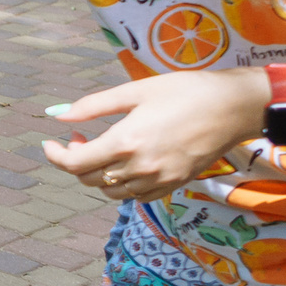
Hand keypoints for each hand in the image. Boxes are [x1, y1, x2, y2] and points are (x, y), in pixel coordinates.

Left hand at [41, 70, 268, 200]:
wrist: (234, 106)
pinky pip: (139, 195)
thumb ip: (94, 106)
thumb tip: (59, 115)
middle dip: (76, 161)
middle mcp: (141, 167)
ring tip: (103, 149)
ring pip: (113, 192)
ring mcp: (161, 178)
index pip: (76, 164)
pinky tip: (128, 162)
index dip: (56, 155)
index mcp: (126, 142)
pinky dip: (124, 185)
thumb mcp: (135, 91)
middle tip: (81, 137)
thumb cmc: (185, 90)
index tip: (50, 143)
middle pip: (91, 180)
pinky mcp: (177, 183)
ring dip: (99, 175)